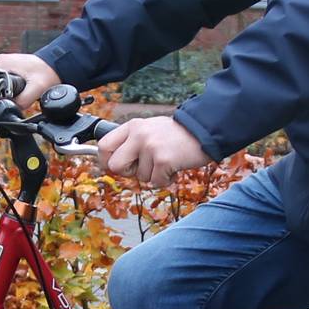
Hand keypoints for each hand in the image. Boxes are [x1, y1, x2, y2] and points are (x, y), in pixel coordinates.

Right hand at [0, 53, 58, 104]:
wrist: (58, 64)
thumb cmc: (47, 73)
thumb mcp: (36, 89)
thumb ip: (23, 100)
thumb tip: (11, 110)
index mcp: (2, 63)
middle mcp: (1, 61)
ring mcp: (5, 62)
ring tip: (3, 97)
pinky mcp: (10, 66)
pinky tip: (8, 92)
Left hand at [98, 116, 212, 186]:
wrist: (204, 130)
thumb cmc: (177, 135)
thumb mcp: (150, 129)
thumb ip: (132, 142)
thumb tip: (113, 163)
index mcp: (132, 126)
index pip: (104, 145)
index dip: (106, 161)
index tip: (115, 167)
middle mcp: (138, 135)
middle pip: (115, 166)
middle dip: (129, 173)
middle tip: (145, 168)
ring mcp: (150, 147)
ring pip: (140, 177)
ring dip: (154, 176)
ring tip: (167, 162)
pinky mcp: (163, 160)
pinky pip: (155, 182)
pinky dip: (166, 180)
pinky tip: (174, 169)